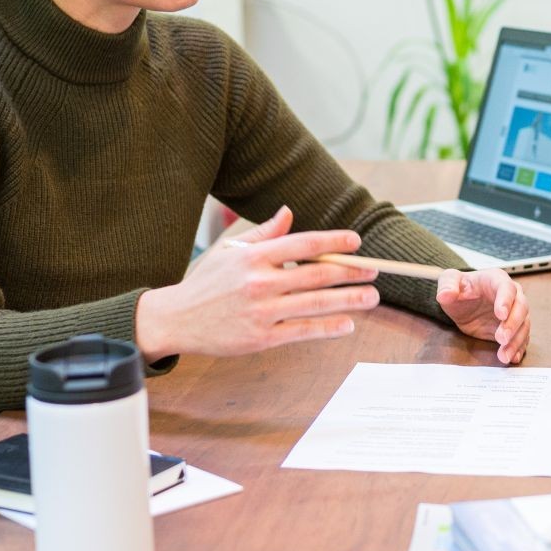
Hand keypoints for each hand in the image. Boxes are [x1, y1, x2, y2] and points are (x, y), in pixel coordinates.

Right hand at [134, 206, 379, 361]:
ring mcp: (261, 312)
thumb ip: (264, 233)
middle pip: (315, 275)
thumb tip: (289, 212)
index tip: (356, 242)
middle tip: (374, 271)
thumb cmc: (206, 283)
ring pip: (314, 304)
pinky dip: (327, 328)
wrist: (175, 319)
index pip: (302, 244)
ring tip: (371, 297)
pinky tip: (347, 324)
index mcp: (253, 256)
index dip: (333, 242)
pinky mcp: (261, 338)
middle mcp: (259, 282)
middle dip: (350, 273)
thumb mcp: (230, 252)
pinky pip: (302, 331)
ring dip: (348, 300)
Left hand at [435, 268, 529, 364]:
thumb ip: (447, 285)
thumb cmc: (460, 288)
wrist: (463, 302)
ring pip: (524, 325)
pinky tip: (513, 357)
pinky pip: (521, 338)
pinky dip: (518, 348)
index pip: (507, 288)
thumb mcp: (448, 281)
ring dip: (515, 341)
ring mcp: (514, 312)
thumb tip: (445, 294)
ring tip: (504, 355)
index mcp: (497, 280)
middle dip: (513, 324)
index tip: (500, 315)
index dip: (505, 301)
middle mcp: (512, 295)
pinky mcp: (513, 328)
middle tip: (501, 339)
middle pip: (521, 308)